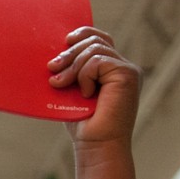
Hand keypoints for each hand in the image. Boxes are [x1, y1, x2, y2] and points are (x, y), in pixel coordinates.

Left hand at [47, 27, 140, 178]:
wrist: (95, 145)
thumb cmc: (81, 122)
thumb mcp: (71, 90)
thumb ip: (70, 70)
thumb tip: (52, 53)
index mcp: (111, 67)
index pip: (99, 38)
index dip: (82, 34)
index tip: (64, 42)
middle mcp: (122, 66)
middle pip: (94, 41)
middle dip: (69, 53)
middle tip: (51, 68)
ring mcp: (128, 70)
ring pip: (94, 50)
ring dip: (72, 66)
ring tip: (60, 84)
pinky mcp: (128, 75)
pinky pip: (98, 61)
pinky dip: (85, 75)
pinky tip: (85, 93)